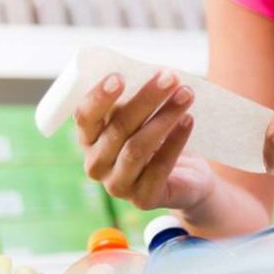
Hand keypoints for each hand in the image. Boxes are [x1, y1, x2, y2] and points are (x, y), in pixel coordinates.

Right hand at [75, 69, 216, 210]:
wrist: (186, 177)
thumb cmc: (158, 138)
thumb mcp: (142, 116)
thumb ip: (136, 98)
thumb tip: (150, 73)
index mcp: (88, 139)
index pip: (85, 117)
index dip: (99, 97)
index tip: (119, 76)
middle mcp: (96, 164)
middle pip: (118, 128)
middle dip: (146, 99)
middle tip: (170, 77)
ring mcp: (117, 185)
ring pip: (137, 147)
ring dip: (164, 117)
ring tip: (186, 95)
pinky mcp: (142, 199)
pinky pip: (160, 167)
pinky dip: (175, 141)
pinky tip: (188, 120)